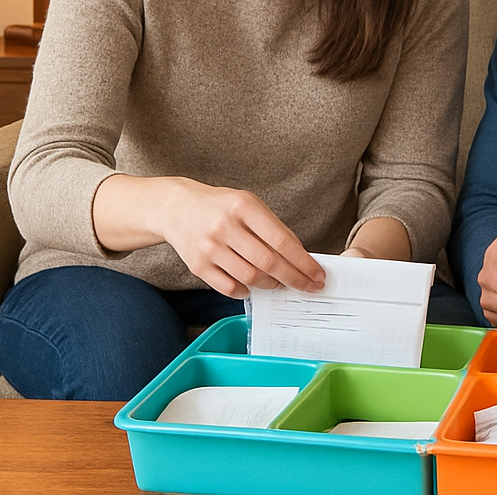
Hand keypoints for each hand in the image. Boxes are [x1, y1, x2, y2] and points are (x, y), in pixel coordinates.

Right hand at [92, 174, 324, 298]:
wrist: (178, 208)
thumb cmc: (222, 206)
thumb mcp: (250, 205)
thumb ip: (273, 228)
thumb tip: (301, 258)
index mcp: (244, 206)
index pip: (281, 240)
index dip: (303, 261)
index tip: (318, 274)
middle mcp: (225, 226)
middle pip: (268, 263)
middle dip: (294, 279)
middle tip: (309, 287)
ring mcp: (209, 247)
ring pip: (250, 278)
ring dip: (272, 285)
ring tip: (282, 284)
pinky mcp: (197, 266)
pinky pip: (229, 288)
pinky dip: (247, 291)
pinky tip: (254, 287)